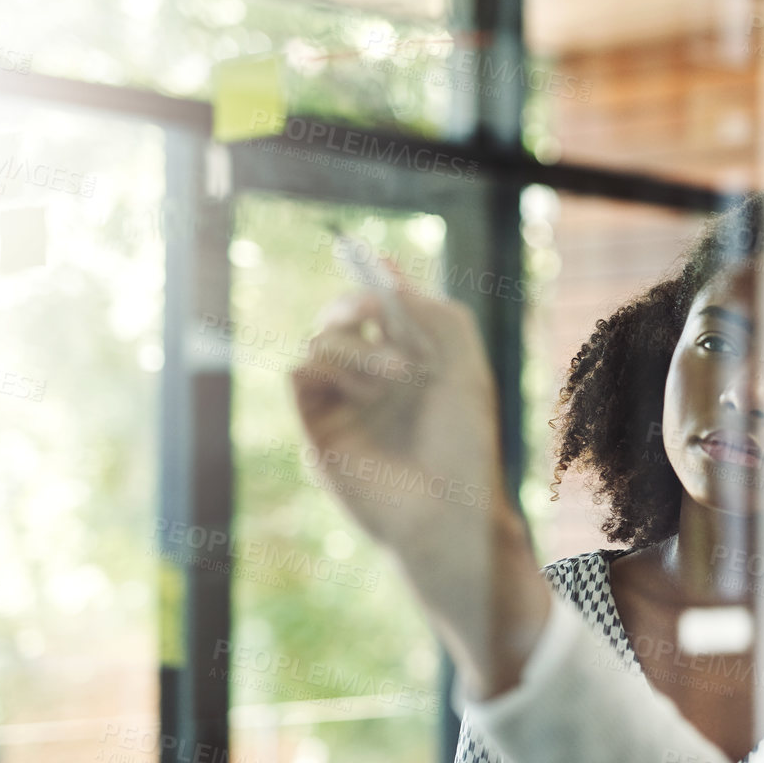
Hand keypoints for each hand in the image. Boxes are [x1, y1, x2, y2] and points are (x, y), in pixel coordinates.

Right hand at [290, 285, 548, 694]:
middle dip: (358, 304)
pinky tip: (362, 393)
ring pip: (319, 341)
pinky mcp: (319, 430)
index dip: (372, 280)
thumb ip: (437, 314)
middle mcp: (376, 380)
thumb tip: (387, 274)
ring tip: (392, 379)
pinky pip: (297, 376)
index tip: (362, 255)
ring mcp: (346, 404)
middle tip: (378, 314)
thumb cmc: (465, 445)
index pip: (383, 308)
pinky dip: (325, 370)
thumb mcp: (466, 368)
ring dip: (356, 348)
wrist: (445, 507)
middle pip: (341, 316)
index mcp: (414, 363)